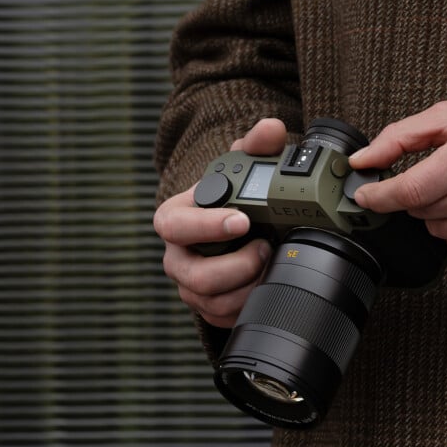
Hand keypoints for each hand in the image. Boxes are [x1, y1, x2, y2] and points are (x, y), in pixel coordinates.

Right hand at [153, 118, 286, 327]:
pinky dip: (250, 304)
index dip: (208, 226)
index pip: (176, 226)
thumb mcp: (243, 168)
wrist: (236, 229)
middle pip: (195, 276)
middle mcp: (177, 256)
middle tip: (266, 248)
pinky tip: (267, 284)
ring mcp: (190, 286)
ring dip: (249, 286)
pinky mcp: (207, 308)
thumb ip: (255, 146)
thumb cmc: (234, 199)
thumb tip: (271, 128)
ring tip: (271, 263)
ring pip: (213, 302)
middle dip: (237, 266)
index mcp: (175, 219)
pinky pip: (225, 318)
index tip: (242, 221)